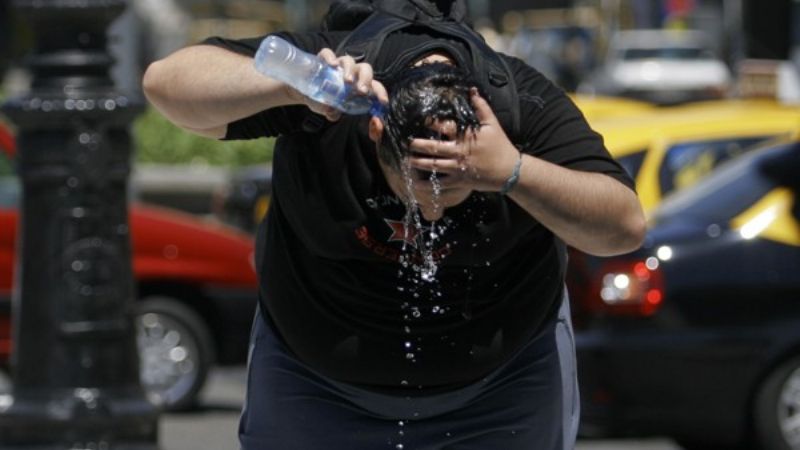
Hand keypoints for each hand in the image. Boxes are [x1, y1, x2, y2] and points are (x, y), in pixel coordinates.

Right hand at [286, 48, 388, 121]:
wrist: (303, 92)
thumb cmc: (321, 100)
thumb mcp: (328, 110)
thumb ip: (332, 113)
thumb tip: (333, 114)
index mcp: (357, 85)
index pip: (374, 85)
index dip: (380, 92)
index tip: (382, 101)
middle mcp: (350, 72)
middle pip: (365, 69)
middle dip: (366, 80)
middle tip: (362, 91)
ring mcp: (337, 64)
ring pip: (349, 60)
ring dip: (350, 70)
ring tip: (346, 81)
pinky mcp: (322, 59)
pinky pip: (328, 53)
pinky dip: (330, 57)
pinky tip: (332, 65)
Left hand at [406, 88, 520, 192]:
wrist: (509, 171)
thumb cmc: (501, 146)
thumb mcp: (492, 124)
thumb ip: (481, 106)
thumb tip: (471, 90)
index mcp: (465, 137)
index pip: (445, 128)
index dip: (432, 123)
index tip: (421, 121)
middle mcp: (459, 152)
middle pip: (435, 148)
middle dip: (419, 145)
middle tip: (406, 143)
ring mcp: (458, 168)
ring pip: (434, 166)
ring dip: (419, 163)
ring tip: (406, 160)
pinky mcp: (459, 181)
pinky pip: (440, 184)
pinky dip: (428, 185)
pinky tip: (415, 184)